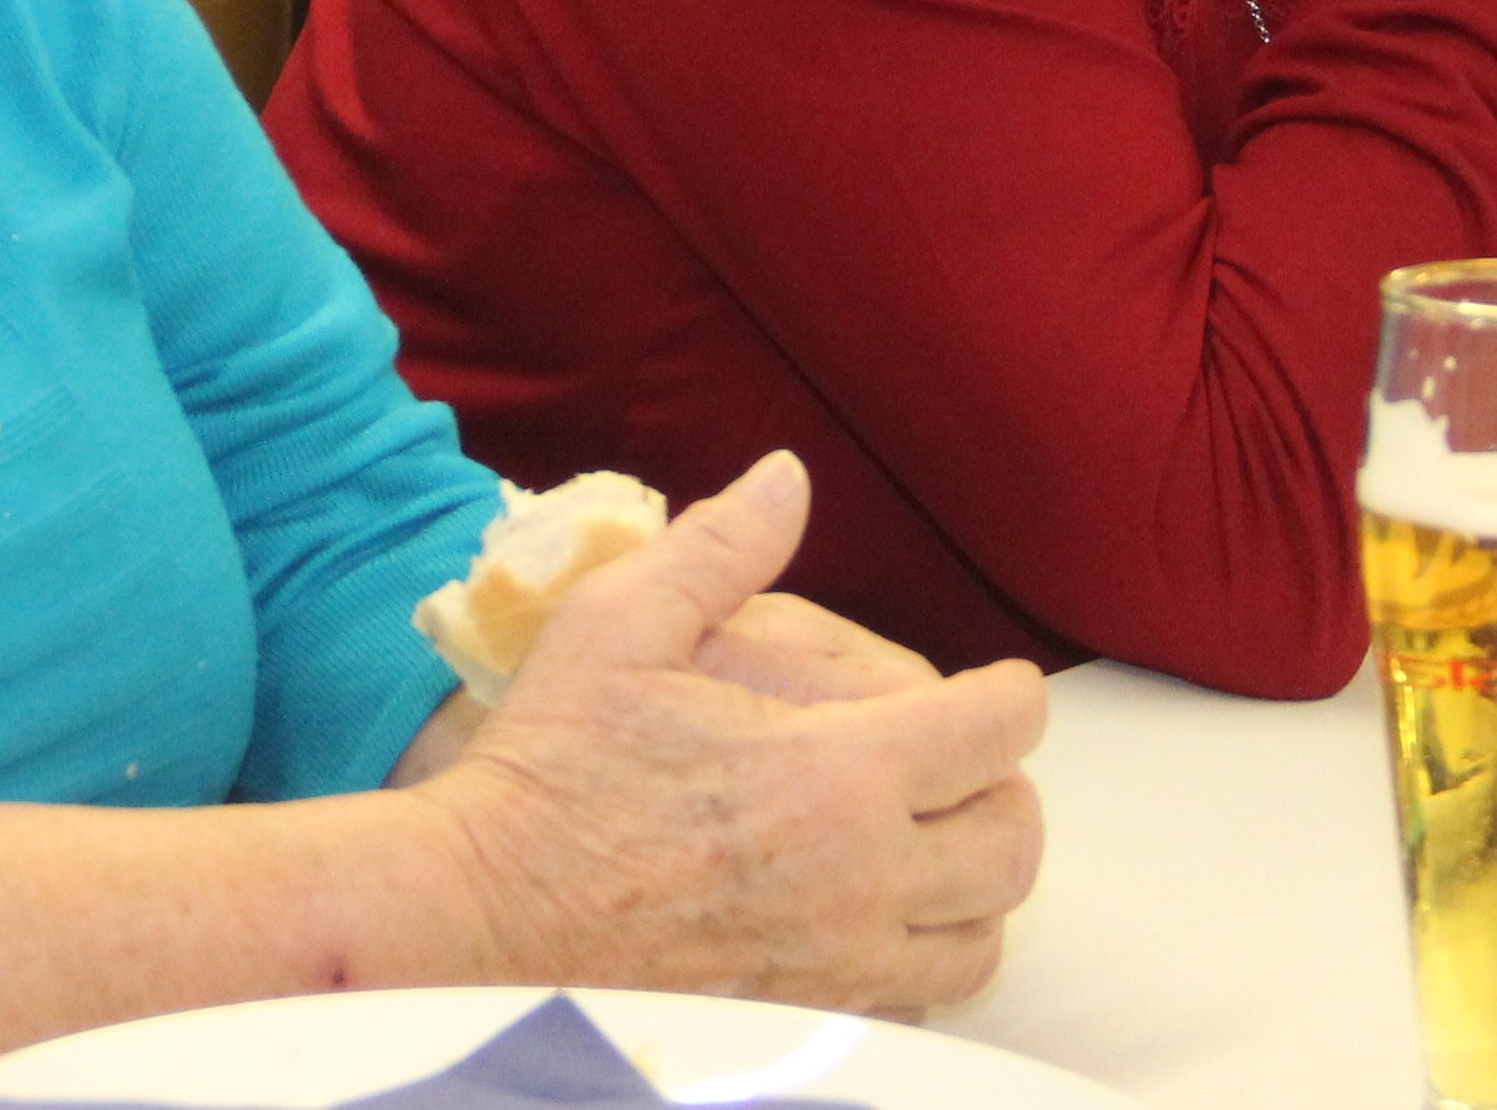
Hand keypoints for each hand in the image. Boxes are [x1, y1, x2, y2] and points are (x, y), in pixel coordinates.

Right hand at [422, 454, 1045, 1017]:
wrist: (484, 909)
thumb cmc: (551, 766)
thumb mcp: (620, 620)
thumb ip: (720, 546)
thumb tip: (788, 480)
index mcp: (835, 772)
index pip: (997, 731)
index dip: (1011, 694)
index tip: (994, 686)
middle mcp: (861, 878)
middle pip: (1012, 843)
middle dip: (1006, 790)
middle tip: (967, 761)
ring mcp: (840, 962)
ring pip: (981, 938)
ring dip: (977, 884)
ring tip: (934, 841)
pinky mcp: (808, 1018)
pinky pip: (918, 1000)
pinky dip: (925, 957)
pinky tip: (877, 915)